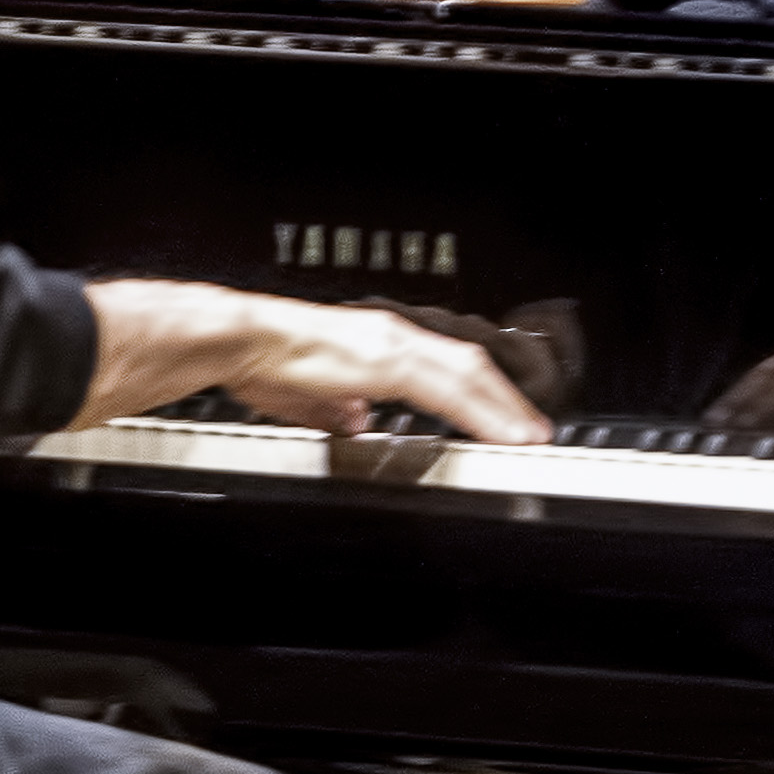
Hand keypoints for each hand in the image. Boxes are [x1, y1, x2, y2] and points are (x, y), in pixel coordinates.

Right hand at [78, 278, 551, 443]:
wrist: (241, 339)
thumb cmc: (264, 361)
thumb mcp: (309, 394)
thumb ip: (339, 408)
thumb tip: (356, 423)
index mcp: (381, 344)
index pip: (446, 367)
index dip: (480, 392)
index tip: (503, 416)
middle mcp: (395, 337)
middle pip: (470, 367)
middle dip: (505, 400)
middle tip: (533, 430)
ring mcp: (393, 346)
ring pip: (467, 376)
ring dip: (501, 408)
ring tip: (526, 436)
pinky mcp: (385, 362)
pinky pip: (445, 390)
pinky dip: (478, 411)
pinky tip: (494, 431)